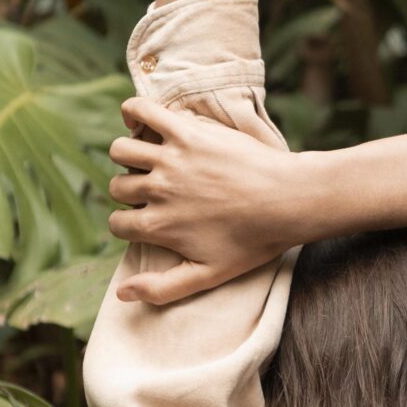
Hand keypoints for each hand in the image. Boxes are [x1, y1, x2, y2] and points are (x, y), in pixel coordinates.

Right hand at [108, 101, 306, 304]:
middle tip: (155, 190)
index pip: (116, 224)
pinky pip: (142, 112)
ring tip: (149, 160)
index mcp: (159, 227)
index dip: (129, 224)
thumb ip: (162, 288)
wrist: (290, 200)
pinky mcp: (187, 132)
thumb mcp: (209, 275)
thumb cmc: (255, 240)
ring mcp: (171, 159)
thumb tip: (121, 294)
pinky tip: (141, 125)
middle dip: (129, 191)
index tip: (149, 219)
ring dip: (128, 156)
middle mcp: (158, 191)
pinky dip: (133, 113)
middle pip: (117, 186)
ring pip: (122, 151)